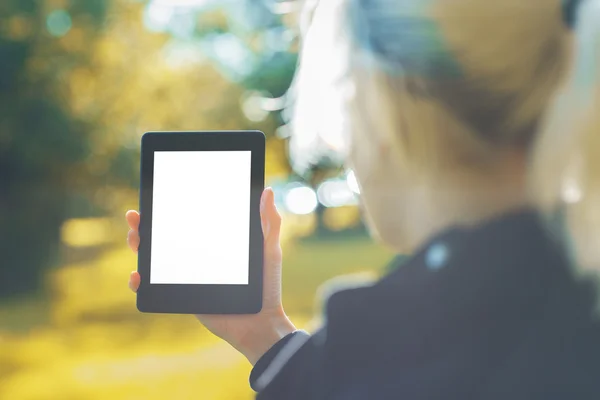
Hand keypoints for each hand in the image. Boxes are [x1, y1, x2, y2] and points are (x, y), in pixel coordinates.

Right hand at [126, 187, 295, 364]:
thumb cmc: (267, 286)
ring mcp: (187, 276)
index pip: (186, 220)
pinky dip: (139, 281)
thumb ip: (269, 223)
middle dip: (144, 225)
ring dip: (137, 246)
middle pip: (163, 236)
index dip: (168, 208)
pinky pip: (153, 288)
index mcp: (213, 242)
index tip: (155, 195)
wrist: (261, 323)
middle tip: (136, 217)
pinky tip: (137, 275)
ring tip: (135, 239)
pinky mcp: (183, 295)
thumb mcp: (269, 250)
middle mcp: (197, 257)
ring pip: (153, 259)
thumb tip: (268, 191)